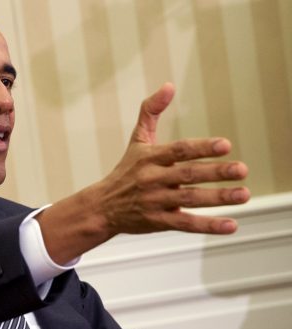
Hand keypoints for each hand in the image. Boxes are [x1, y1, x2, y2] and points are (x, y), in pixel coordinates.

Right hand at [91, 82, 249, 236]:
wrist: (101, 208)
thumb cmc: (125, 172)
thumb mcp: (137, 141)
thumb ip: (151, 112)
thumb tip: (169, 86)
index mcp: (149, 158)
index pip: (178, 150)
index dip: (201, 147)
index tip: (225, 145)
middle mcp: (152, 179)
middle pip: (187, 175)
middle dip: (215, 172)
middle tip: (241, 170)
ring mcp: (155, 202)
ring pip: (190, 199)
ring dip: (218, 198)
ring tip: (243, 194)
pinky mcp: (158, 222)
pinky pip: (186, 224)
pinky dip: (208, 225)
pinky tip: (230, 225)